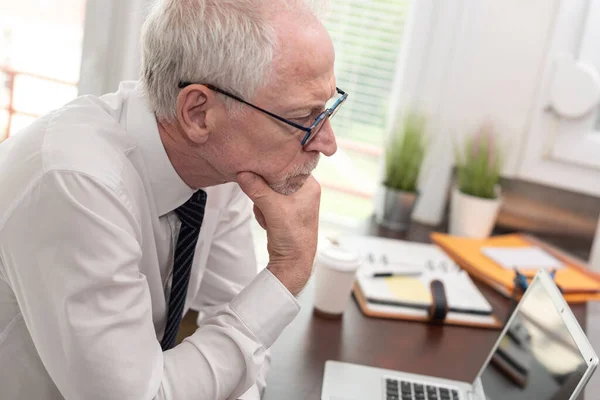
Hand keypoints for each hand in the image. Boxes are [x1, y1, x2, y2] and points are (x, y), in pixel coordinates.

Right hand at [237, 172, 319, 295]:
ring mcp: (295, 200)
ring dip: (263, 203)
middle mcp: (305, 190)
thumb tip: (242, 173)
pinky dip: (263, 210)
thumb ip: (257, 189)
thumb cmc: (293, 236)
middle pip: (276, 177)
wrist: (293, 262)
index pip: (290, 164)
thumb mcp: (274, 209)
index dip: (274, 166)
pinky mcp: (285, 210)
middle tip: (266, 203)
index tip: (260, 168)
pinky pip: (266, 201)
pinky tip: (268, 222)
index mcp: (310, 185)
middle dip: (265, 191)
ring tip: (269, 216)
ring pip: (268, 190)